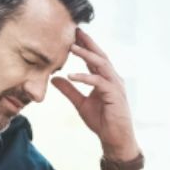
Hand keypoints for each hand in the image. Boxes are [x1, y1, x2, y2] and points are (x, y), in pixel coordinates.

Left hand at [51, 28, 138, 160]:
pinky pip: (99, 82)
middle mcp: (113, 79)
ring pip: (101, 64)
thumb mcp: (81, 104)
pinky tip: (72, 75)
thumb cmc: (102, 121)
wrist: (115, 139)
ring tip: (71, 48)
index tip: (72, 34)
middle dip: (87, 42)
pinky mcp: (115, 96)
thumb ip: (69, 91)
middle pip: (100, 55)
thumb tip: (54, 79)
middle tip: (74, 30)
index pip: (95, 57)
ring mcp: (115, 86)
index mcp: (105, 79)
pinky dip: (86, 77)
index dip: (84, 45)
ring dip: (86, 55)